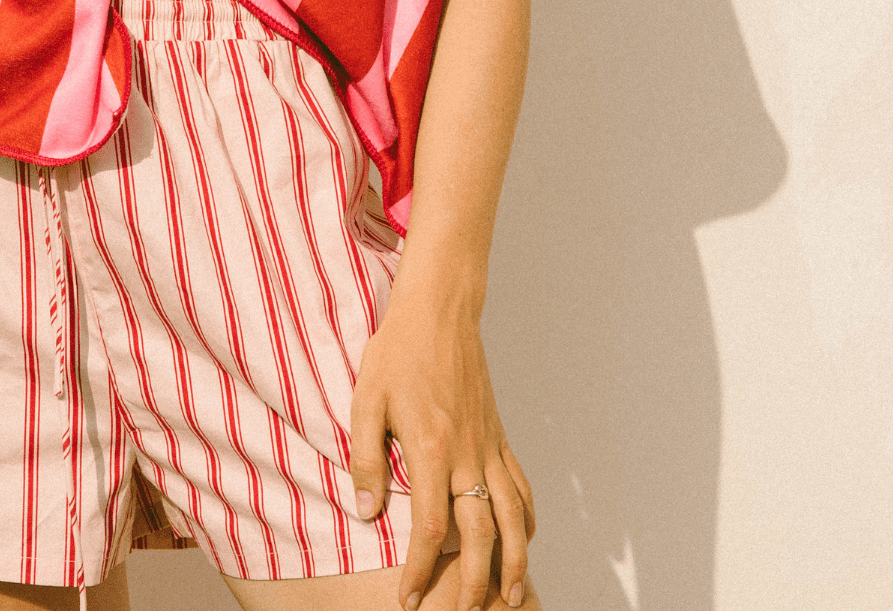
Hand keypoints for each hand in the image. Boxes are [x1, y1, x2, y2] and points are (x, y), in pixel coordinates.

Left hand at [349, 281, 535, 610]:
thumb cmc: (397, 352)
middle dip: (475, 584)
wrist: (439, 311)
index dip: (422, 569)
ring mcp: (488, 445)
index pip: (432, 527)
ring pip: (513, 517)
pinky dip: (527, 520)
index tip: (409, 599)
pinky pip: (520, 486)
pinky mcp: (498, 435)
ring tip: (513, 598)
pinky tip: (523, 540)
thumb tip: (366, 513)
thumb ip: (365, 459)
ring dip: (516, 561)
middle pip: (482, 535)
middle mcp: (467, 454)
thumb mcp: (366, 400)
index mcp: (431, 447)